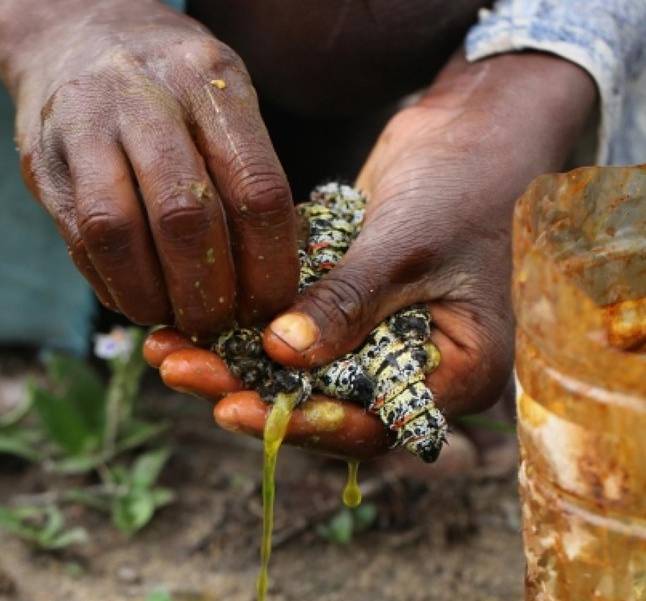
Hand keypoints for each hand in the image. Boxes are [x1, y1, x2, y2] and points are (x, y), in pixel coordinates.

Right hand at [4, 0, 298, 339]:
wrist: (74, 32)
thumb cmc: (171, 86)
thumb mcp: (224, 99)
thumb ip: (245, 173)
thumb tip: (266, 282)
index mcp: (208, 81)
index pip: (255, 191)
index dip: (269, 266)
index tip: (273, 305)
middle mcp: (142, 96)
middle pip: (185, 218)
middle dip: (209, 292)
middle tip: (221, 325)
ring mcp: (83, 126)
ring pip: (119, 233)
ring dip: (153, 296)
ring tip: (175, 318)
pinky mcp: (42, 163)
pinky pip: (80, 243)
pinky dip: (115, 286)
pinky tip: (139, 299)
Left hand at [146, 50, 595, 457]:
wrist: (477, 133)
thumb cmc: (466, 186)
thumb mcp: (406, 247)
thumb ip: (347, 304)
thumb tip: (281, 354)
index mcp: (458, 375)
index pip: (375, 423)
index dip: (306, 424)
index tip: (238, 407)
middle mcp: (416, 371)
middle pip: (327, 404)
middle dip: (252, 392)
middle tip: (182, 372)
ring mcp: (380, 344)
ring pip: (302, 375)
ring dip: (236, 365)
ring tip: (168, 352)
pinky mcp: (349, 314)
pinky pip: (295, 336)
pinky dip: (247, 329)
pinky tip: (188, 322)